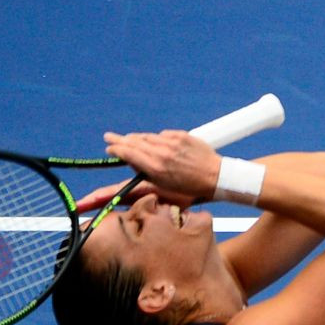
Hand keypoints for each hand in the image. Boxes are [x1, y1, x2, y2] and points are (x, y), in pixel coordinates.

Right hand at [101, 129, 220, 203]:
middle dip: (120, 139)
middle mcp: (161, 153)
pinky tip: (154, 142)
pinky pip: (163, 135)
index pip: (129, 153)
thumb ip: (147, 174)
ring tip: (128, 138)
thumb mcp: (165, 188)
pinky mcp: (181, 136)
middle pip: (135, 142)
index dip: (117, 149)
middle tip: (108, 137)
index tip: (109, 147)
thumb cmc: (191, 189)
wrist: (216, 177)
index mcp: (156, 168)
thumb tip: (133, 162)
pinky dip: (157, 139)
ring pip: (148, 137)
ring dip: (136, 138)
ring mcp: (171, 142)